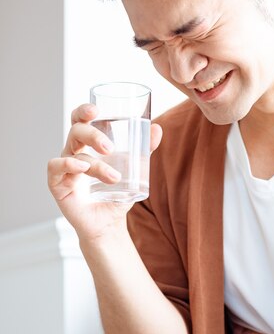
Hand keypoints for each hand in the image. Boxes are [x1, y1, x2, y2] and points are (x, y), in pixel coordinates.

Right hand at [47, 103, 161, 240]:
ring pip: (73, 154)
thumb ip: (145, 149)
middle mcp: (74, 152)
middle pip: (76, 131)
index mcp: (88, 145)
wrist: (109, 223)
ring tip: (114, 177)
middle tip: (110, 147)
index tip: (96, 110)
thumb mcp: (135, 169)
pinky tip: (82, 169)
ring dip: (95, 164)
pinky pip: (55, 167)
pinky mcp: (57, 184)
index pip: (80, 120)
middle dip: (92, 135)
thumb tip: (157, 127)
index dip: (83, 111)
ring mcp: (64, 168)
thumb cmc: (118, 193)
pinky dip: (68, 165)